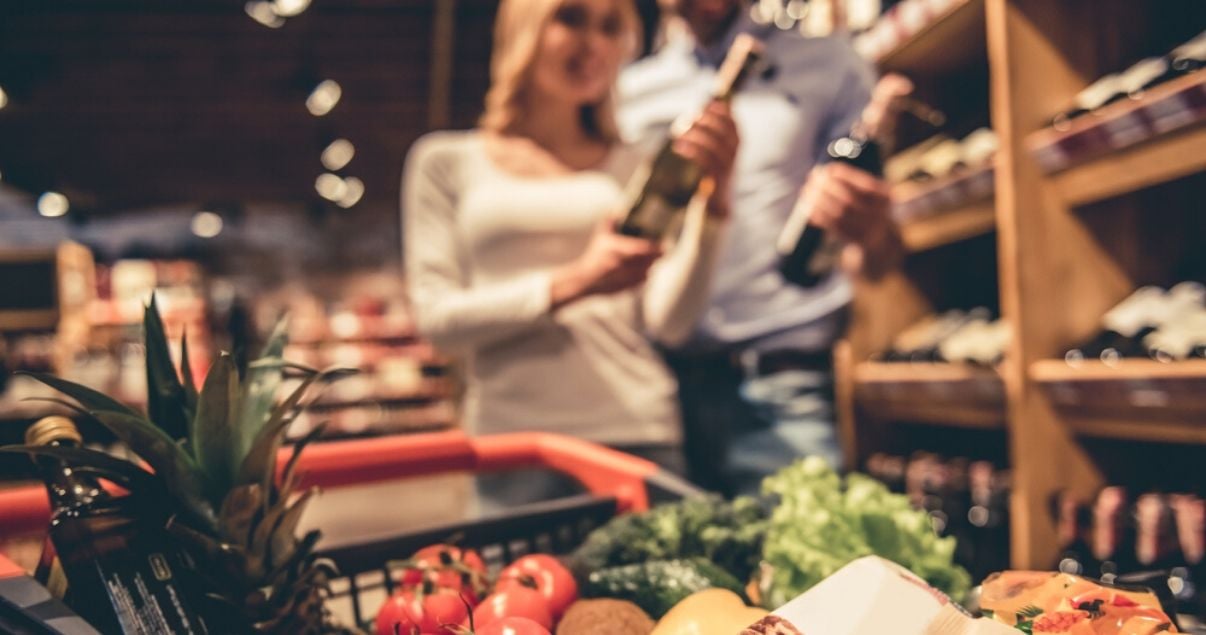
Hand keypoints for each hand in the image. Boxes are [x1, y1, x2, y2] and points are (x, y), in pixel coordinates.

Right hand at [550, 219, 661, 307]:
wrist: (584, 279)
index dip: (656, 247)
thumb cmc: (594, 255)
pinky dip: (645, 275)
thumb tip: (620, 209)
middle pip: (648, 260)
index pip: (642, 248)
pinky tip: (645, 269)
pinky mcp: (625, 287)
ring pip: (646, 271)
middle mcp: (621, 264)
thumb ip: (611, 220)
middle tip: (664, 250)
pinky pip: (641, 281)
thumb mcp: (600, 235)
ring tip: (654, 259)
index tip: (663, 244)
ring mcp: (624, 277)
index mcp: (616, 249)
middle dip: (657, 255)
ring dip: (651, 265)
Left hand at [673, 100, 738, 219]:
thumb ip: (708, 138)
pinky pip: (707, 161)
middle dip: (707, 121)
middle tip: (690, 118)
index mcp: (734, 149)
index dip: (723, 113)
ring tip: (679, 133)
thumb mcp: (712, 157)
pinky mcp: (717, 180)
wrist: (715, 208)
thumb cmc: (710, 179)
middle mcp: (734, 157)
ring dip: (697, 135)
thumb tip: (697, 115)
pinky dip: (693, 151)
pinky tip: (679, 147)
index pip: (734, 126)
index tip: (710, 104)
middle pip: (725, 133)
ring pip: (716, 146)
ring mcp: (727, 169)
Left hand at [796, 162, 901, 279]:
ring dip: (819, 200)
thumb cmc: (866, 205)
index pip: (864, 183)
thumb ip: (848, 179)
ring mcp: (867, 229)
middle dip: (827, 187)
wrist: (876, 237)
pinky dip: (819, 215)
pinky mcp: (854, 239)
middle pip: (849, 198)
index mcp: (884, 197)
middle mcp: (879, 214)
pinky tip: (808, 206)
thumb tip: (821, 171)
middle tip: (812, 179)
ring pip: (839, 213)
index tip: (826, 169)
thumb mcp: (866, 191)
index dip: (843, 175)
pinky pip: (833, 226)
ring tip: (806, 190)